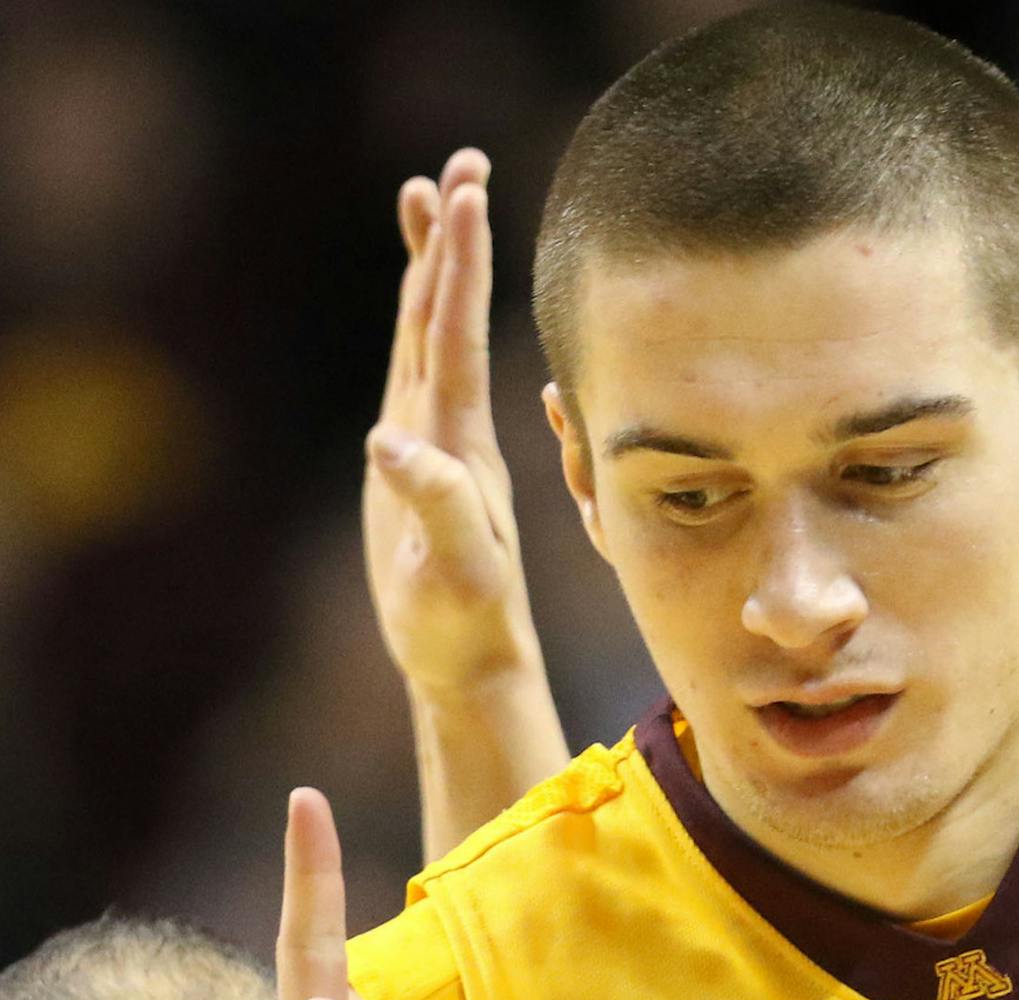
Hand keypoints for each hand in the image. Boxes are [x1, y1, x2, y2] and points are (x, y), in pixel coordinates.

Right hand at [363, 149, 538, 698]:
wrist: (469, 658)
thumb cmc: (463, 624)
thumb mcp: (454, 569)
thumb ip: (435, 506)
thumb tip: (390, 444)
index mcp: (461, 443)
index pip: (458, 335)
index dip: (462, 263)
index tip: (470, 191)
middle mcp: (455, 429)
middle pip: (449, 315)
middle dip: (454, 240)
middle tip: (462, 162)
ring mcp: (437, 441)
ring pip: (431, 335)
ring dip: (432, 266)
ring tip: (429, 196)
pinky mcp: (419, 462)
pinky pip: (415, 373)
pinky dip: (413, 323)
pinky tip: (413, 299)